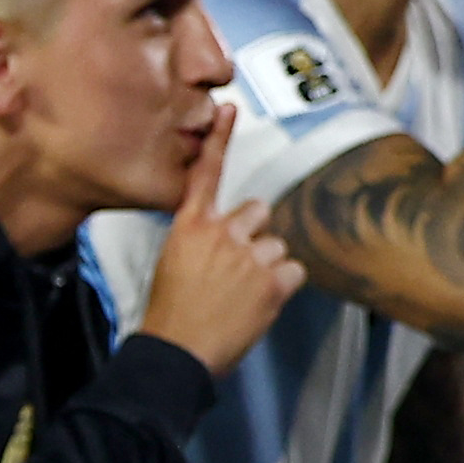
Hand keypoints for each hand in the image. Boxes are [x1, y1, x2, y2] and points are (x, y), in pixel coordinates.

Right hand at [136, 106, 303, 375]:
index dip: (220, 139)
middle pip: (258, 211)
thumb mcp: (173, 263)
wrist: (176, 353)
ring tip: (243, 294)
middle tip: (237, 267)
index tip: (230, 109)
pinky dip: (282, 287)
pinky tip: (258, 303)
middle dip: (254, 235)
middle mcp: (221, 232)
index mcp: (190, 227)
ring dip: (267, 266)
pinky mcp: (272, 280)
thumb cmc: (170, 314)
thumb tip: (230, 239)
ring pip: (277, 245)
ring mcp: (249, 254)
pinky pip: (294, 270)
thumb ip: (203, 240)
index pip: (206, 173)